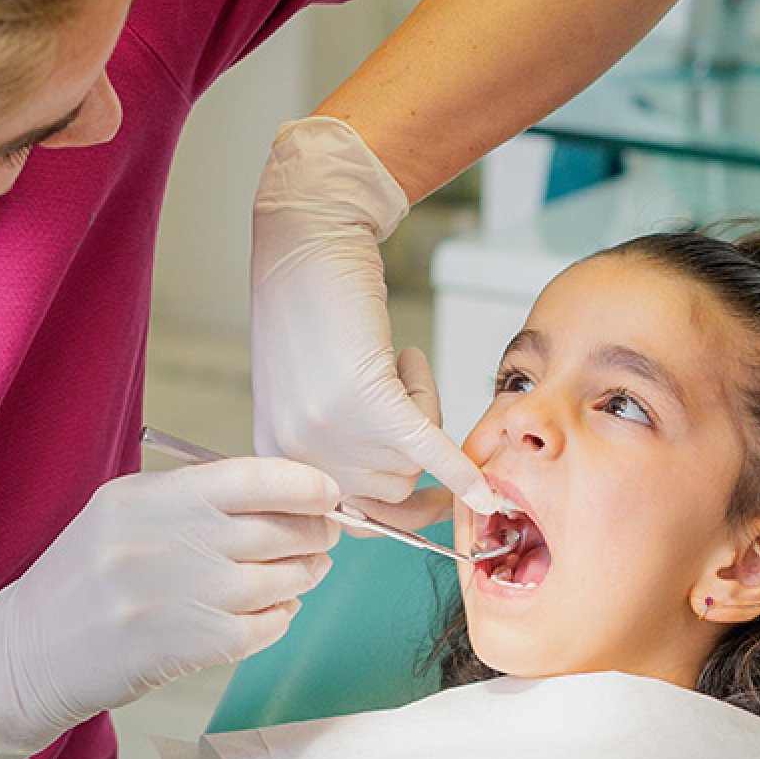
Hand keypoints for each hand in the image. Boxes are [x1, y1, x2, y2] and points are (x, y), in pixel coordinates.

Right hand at [0, 458, 340, 758]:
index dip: (302, 484)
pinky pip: (256, 630)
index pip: (247, 477)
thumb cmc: (85, 579)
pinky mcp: (173, 649)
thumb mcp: (124, 517)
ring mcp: (164, 598)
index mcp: (144, 498)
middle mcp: (155, 542)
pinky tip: (278, 613)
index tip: (328, 492)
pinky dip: (279, 620)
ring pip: (271, 581)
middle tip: (328, 534)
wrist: (24, 654)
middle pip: (271, 531)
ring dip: (303, 577)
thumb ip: (195, 501)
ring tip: (307, 572)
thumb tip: (287, 494)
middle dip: (314, 532)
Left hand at [249, 117, 500, 515]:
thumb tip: (391, 497)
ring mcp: (329, 431)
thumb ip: (330, 448)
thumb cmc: (309, 310)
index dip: (398, 505)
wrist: (307, 244)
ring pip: (414, 462)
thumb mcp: (302, 396)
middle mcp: (297, 454)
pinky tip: (482, 484)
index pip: (351, 514)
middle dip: (413, 441)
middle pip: (392, 490)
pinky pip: (429, 446)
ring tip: (396, 360)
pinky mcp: (368, 400)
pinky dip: (460, 467)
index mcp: (277, 459)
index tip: (434, 501)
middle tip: (400, 383)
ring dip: (423, 408)